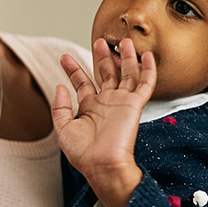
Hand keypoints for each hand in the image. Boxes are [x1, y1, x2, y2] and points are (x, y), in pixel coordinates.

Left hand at [56, 39, 155, 206]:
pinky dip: (147, 70)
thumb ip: (60, 107)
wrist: (102, 165)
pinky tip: (146, 56)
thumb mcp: (63, 129)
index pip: (82, 82)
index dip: (73, 69)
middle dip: (103, 57)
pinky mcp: (134, 105)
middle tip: (100, 41)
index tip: (64, 57)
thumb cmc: (83, 153)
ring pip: (127, 74)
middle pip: (106, 73)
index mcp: (89, 107)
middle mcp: (106, 102)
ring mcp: (121, 102)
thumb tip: (60, 86)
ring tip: (123, 42)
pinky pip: (145, 84)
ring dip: (126, 58)